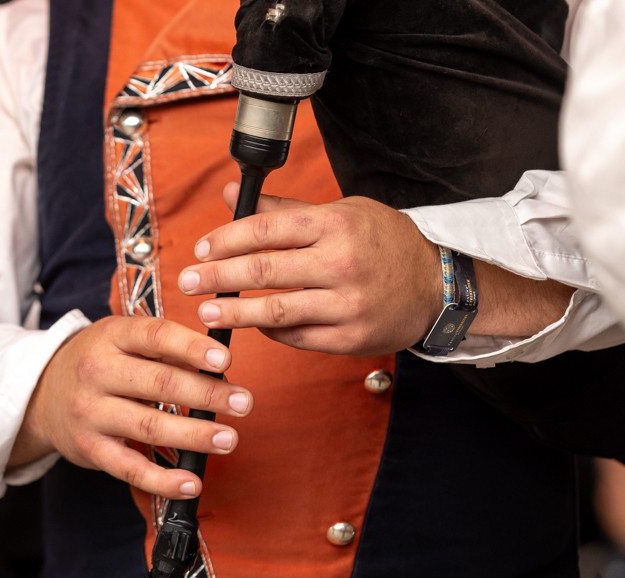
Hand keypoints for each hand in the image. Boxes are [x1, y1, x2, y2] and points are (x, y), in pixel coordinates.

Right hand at [9, 315, 252, 499]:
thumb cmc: (99, 364)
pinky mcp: (90, 449)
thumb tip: (220, 367)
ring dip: (194, 436)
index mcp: (111, 336)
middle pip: (159, 383)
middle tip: (243, 403)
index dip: (192, 348)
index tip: (225, 361)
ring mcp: (90, 412)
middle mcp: (97, 371)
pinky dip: (163, 480)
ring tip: (229, 439)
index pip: (156, 335)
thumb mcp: (122, 339)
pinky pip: (130, 469)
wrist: (42, 396)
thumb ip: (165, 348)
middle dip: (207, 395)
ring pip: (149, 426)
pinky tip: (191, 482)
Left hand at [182, 183, 444, 356]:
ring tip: (205, 313)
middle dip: (217, 278)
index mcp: (335, 224)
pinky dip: (269, 332)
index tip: (201, 251)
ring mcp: (346, 304)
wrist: (438, 285)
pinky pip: (296, 337)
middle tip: (186, 282)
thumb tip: (229, 193)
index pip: (266, 231)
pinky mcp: (350, 338)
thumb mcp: (340, 213)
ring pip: (274, 311)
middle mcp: (340, 263)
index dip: (226, 241)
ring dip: (233, 314)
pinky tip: (251, 327)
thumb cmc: (383, 243)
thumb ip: (282, 211)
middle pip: (263, 272)